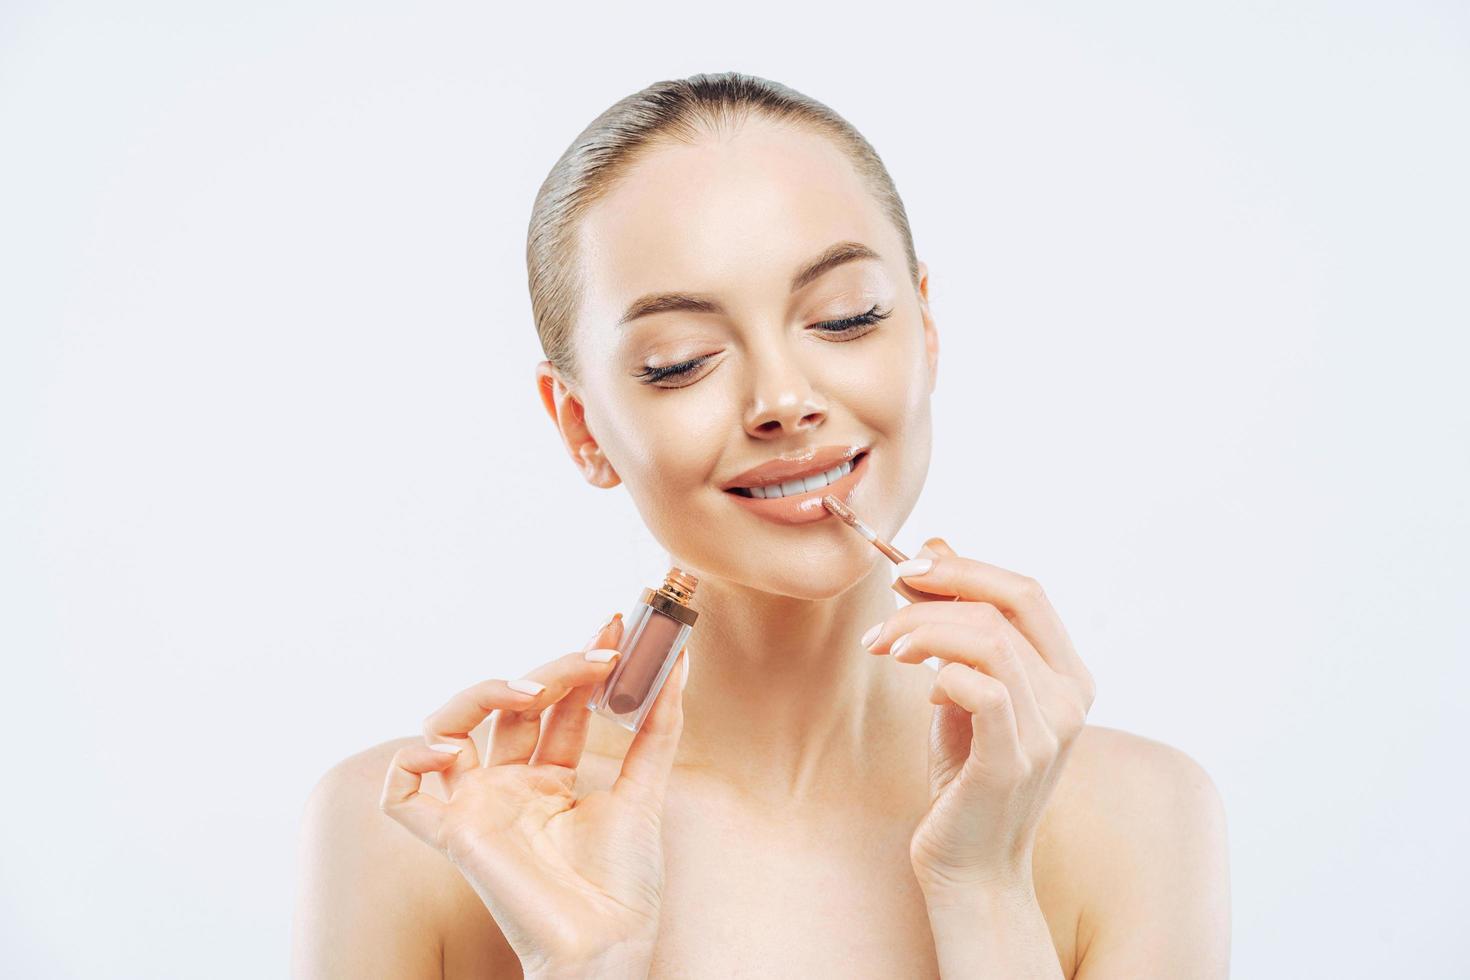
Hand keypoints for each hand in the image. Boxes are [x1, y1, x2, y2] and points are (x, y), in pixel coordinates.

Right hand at [379, 614, 688, 976]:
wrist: (609, 945)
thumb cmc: (623, 884)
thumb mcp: (646, 789)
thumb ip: (658, 726)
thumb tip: (677, 661)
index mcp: (549, 777)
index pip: (554, 702)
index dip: (578, 661)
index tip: (614, 626)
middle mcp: (509, 785)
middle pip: (510, 702)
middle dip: (554, 668)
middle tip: (599, 656)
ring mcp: (478, 805)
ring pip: (449, 723)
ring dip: (487, 691)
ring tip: (536, 689)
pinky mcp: (453, 835)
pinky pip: (400, 794)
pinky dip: (413, 760)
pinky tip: (454, 746)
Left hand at [863, 538, 1095, 895]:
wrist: (971, 867)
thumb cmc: (963, 777)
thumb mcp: (959, 688)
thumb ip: (958, 626)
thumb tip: (936, 547)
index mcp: (1068, 674)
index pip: (1027, 591)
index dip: (966, 568)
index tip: (909, 568)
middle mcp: (1071, 698)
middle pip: (1011, 602)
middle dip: (942, 585)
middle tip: (888, 596)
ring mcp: (1049, 730)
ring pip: (987, 638)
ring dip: (921, 629)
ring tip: (884, 647)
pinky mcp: (1014, 760)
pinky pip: (980, 687)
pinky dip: (940, 671)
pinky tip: (919, 686)